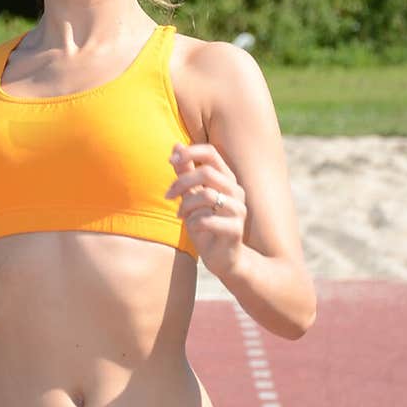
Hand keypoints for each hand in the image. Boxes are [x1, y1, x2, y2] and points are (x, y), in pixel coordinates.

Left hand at [165, 142, 246, 279]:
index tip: (170, 160)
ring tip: (181, 215)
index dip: (190, 152)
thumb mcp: (192, 197)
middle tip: (168, 195)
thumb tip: (176, 146)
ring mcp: (238, 210)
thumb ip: (186, 173)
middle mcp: (236, 192)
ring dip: (186, 205)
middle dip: (182, 182)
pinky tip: (193, 228)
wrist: (225, 260)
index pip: (211, 153)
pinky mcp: (235, 230)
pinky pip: (207, 220)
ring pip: (206, 195)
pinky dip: (194, 223)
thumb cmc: (207, 226)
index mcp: (227, 180)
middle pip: (207, 172)